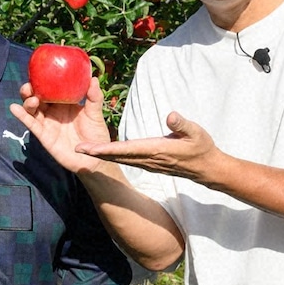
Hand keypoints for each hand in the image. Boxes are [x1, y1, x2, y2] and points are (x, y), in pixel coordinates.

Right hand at [9, 77, 113, 174]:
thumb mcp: (95, 113)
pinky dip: (22, 116)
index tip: (38, 72)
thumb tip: (92, 78)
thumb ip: (94, 97)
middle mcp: (53, 112)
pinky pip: (31, 125)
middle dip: (29, 90)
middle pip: (36, 97)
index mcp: (63, 103)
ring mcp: (47, 123)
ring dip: (28, 102)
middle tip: (29, 86)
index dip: (41, 80)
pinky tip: (15, 109)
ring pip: (31, 110)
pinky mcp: (44, 136)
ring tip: (32, 100)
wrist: (94, 158)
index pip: (49, 89)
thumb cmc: (96, 135)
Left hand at [76, 111, 221, 182]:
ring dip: (100, 154)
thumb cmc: (202, 148)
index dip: (107, 149)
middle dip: (96, 153)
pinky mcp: (148, 162)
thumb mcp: (196, 133)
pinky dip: (110, 155)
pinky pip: (125, 159)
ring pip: (119, 158)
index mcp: (156, 150)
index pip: (126, 149)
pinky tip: (100, 152)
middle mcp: (148, 158)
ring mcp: (147, 162)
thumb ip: (182, 125)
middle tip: (76, 149)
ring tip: (81, 150)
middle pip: (116, 156)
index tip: (90, 149)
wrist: (206, 168)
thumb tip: (170, 115)